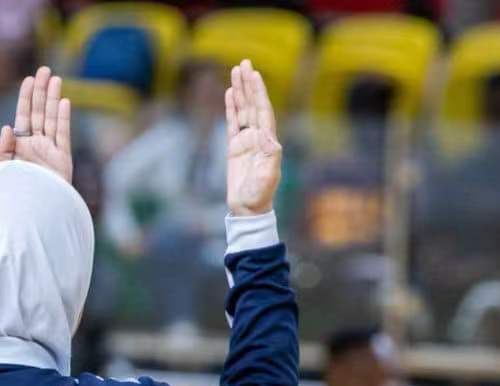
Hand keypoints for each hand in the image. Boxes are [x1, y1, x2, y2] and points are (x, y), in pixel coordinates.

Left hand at [0, 66, 72, 184]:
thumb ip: (4, 148)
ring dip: (53, 98)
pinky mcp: (63, 160)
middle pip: (40, 113)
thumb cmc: (15, 194)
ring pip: (52, 119)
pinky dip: (63, 119)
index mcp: (21, 146)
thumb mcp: (4, 170)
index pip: (24, 116)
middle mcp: (36, 146)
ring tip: (56, 78)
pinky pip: (63, 135)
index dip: (26, 98)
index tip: (29, 79)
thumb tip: (7, 126)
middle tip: (45, 69)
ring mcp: (51, 152)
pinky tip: (63, 102)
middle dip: (42, 91)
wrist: (33, 214)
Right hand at [224, 59, 281, 217]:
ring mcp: (246, 142)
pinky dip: (231, 108)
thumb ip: (270, 156)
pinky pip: (232, 123)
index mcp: (268, 141)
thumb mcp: (268, 176)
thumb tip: (268, 136)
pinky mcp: (234, 149)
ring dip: (239, 91)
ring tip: (235, 71)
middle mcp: (258, 137)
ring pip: (242, 110)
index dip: (259, 92)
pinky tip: (229, 94)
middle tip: (244, 63)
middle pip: (252, 104)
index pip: (263, 110)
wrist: (248, 209)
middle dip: (249, 84)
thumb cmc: (260, 195)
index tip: (255, 75)